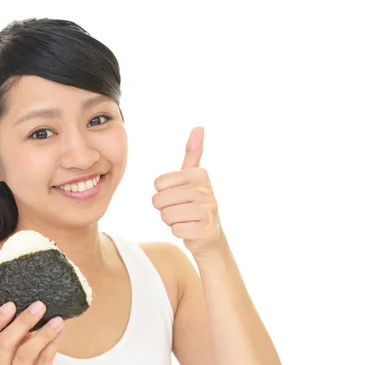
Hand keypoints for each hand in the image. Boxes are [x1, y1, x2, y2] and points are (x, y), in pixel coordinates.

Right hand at [0, 301, 63, 364]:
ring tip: (57, 320)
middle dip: (23, 321)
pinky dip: (54, 344)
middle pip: (5, 343)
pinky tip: (60, 332)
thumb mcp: (11, 352)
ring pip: (26, 353)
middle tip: (39, 305)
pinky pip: (44, 360)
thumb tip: (30, 305)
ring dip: (44, 333)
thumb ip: (13, 334)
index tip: (11, 304)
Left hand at [152, 126, 221, 256]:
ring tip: (185, 219)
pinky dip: (179, 232)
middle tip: (180, 209)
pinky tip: (190, 229)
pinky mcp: (206, 229)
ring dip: (171, 220)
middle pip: (160, 200)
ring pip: (166, 215)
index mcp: (199, 174)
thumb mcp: (193, 177)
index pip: (158, 184)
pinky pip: (176, 230)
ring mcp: (209, 210)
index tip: (178, 195)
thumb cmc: (194, 203)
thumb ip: (193, 152)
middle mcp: (206, 189)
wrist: (210, 233)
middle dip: (164, 208)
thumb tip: (199, 127)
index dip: (162, 193)